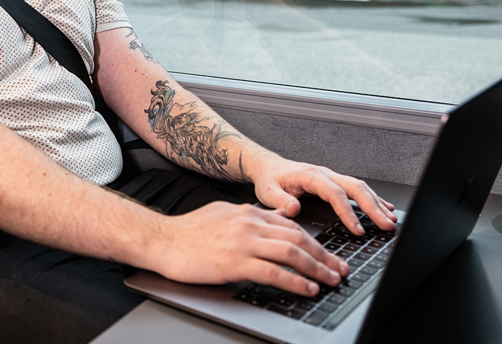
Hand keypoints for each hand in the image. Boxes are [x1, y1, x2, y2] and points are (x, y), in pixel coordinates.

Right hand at [152, 201, 348, 295]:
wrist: (162, 239)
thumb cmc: (187, 232)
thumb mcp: (223, 215)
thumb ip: (248, 219)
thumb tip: (269, 222)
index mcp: (248, 213)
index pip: (291, 226)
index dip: (314, 241)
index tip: (327, 254)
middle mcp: (250, 224)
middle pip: (298, 238)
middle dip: (324, 255)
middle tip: (339, 268)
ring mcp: (244, 242)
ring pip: (292, 254)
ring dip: (317, 268)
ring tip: (331, 280)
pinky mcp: (236, 262)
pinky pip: (274, 272)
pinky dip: (296, 281)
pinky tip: (308, 288)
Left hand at [246, 154, 396, 235]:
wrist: (268, 167)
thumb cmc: (269, 179)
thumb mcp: (267, 191)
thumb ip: (280, 201)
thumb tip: (294, 209)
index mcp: (310, 176)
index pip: (335, 194)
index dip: (348, 212)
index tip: (357, 229)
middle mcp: (325, 174)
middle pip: (355, 188)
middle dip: (373, 207)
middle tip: (386, 225)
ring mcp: (331, 176)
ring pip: (360, 188)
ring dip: (377, 203)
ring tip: (390, 220)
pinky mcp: (334, 181)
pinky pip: (357, 188)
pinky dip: (373, 198)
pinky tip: (385, 207)